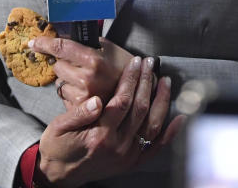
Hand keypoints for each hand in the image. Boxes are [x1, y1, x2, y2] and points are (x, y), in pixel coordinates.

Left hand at [31, 36, 134, 105]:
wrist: (140, 92)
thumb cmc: (123, 66)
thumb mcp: (108, 48)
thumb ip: (86, 41)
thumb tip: (63, 34)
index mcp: (93, 60)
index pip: (60, 48)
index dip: (44, 43)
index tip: (33, 43)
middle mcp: (86, 79)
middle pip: (57, 66)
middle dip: (63, 64)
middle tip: (78, 65)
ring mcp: (84, 96)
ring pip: (60, 83)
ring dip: (67, 80)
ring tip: (86, 81)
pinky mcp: (82, 110)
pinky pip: (66, 96)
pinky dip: (71, 94)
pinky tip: (86, 92)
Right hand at [36, 56, 184, 186]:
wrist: (59, 174)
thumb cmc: (58, 148)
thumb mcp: (58, 127)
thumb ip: (78, 113)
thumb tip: (96, 99)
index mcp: (99, 135)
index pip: (121, 101)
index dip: (131, 80)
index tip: (135, 63)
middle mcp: (117, 147)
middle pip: (139, 109)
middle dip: (146, 82)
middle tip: (149, 64)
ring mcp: (127, 156)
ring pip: (152, 125)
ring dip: (161, 101)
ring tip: (165, 81)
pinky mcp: (131, 162)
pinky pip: (156, 147)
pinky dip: (170, 133)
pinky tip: (179, 118)